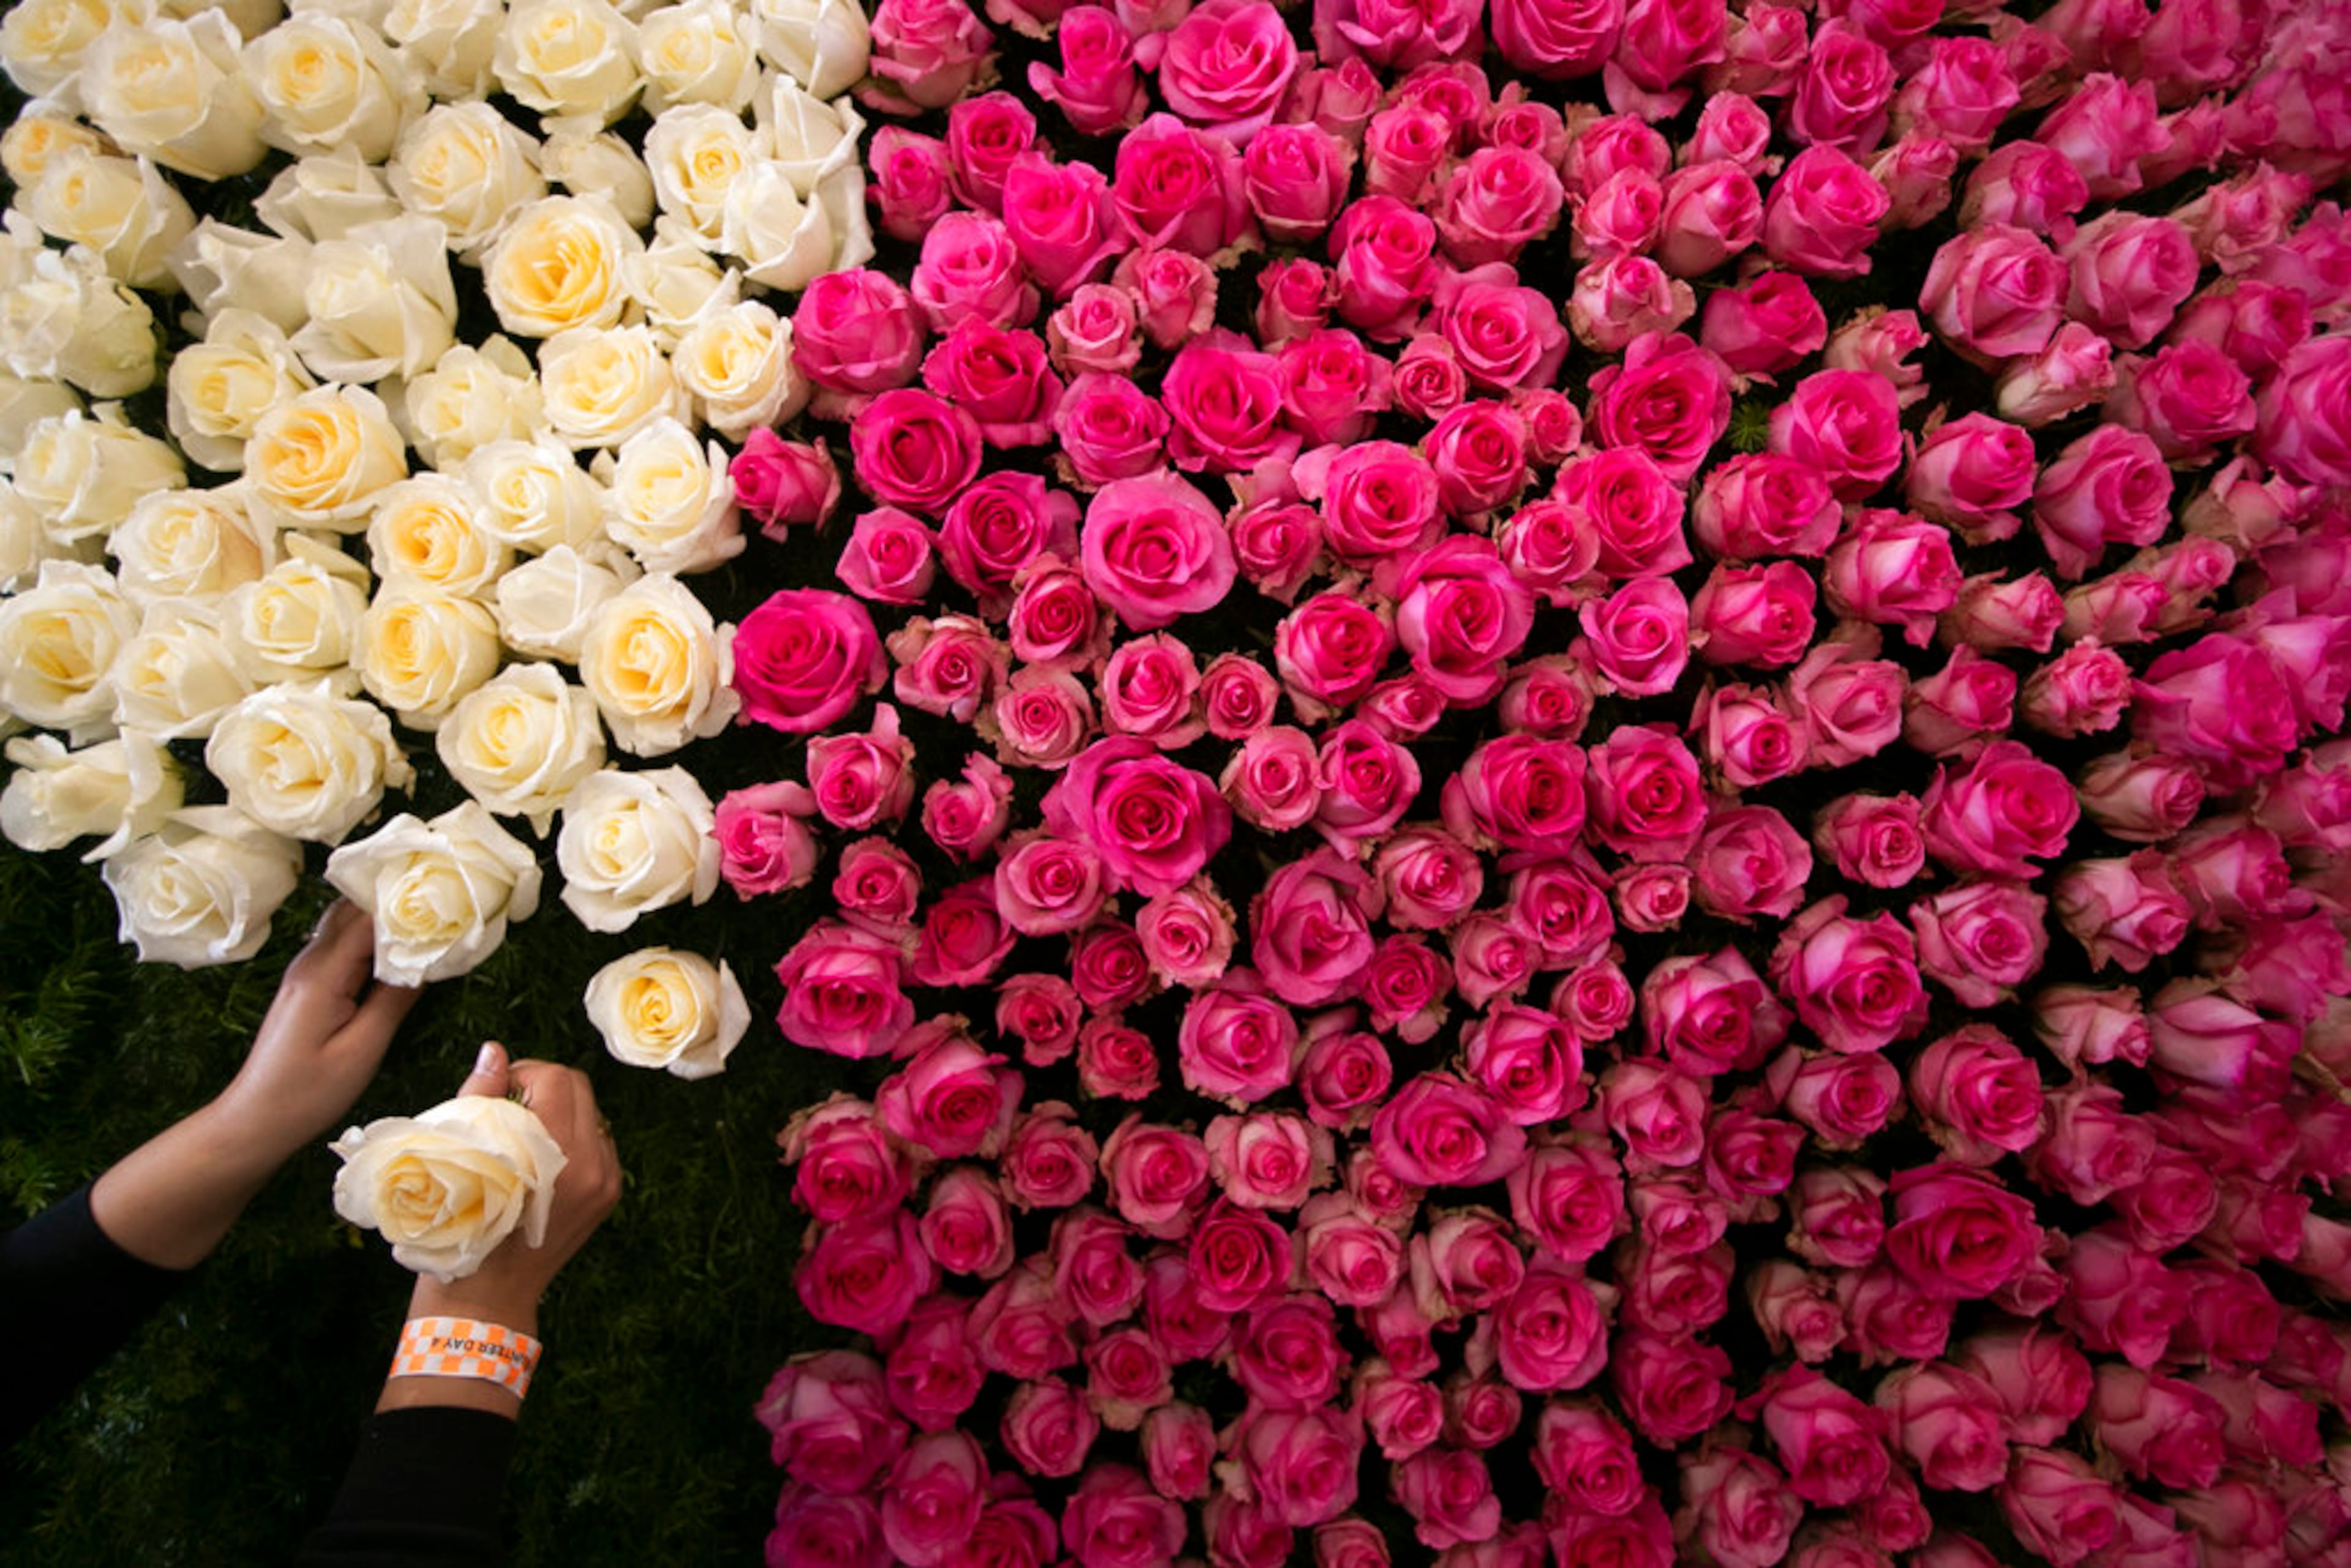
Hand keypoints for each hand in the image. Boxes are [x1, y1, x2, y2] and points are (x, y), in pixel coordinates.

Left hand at [211, 900, 420, 1165]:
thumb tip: (428, 962)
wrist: (255, 1119)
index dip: (407, 908)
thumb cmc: (306, 1093)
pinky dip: (371, 944)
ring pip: (347, 927)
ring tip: (426, 927)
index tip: (445, 906)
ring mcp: (305, 973)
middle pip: (353, 911)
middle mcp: (309, 963)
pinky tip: (396, 956)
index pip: (367, 918)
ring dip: (383, 922)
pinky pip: (343, 950)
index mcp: (322, 975)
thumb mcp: (361, 1050)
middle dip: (395, 903)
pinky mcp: (308, 987)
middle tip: (440, 906)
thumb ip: (395, 1000)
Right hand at [403, 1044, 623, 1340]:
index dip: (522, 1072)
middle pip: (579, 1088)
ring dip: (559, 1111)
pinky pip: (598, 1142)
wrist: (487, 1298)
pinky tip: (540, 1158)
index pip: (556, 1079)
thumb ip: (482, 1097)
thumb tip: (495, 1051)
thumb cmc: (460, 1228)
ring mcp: (606, 1182)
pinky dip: (572, 1137)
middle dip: (542, 1086)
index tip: (496, 1090)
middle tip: (507, 1105)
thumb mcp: (460, 1159)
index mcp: (556, 1155)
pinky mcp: (610, 1194)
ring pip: (591, 1113)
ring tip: (521, 1133)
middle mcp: (592, 1166)